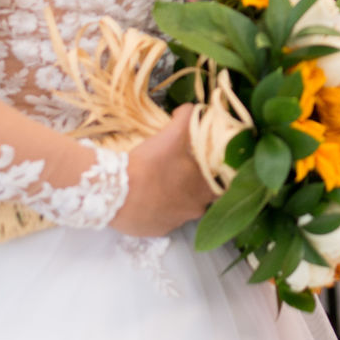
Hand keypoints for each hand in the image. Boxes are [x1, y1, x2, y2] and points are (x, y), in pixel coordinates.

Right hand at [112, 108, 215, 237]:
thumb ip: (186, 117)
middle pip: (204, 197)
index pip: (223, 182)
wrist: (116, 192)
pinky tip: (149, 198)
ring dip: (178, 197)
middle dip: (196, 185)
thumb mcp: (171, 133)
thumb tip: (191, 109)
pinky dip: (160, 210)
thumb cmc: (150, 163)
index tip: (207, 164)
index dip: (217, 172)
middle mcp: (196, 208)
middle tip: (183, 171)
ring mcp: (176, 222)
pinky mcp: (158, 230)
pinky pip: (164, 220)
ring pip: (183, 209)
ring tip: (163, 184)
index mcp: (205, 187)